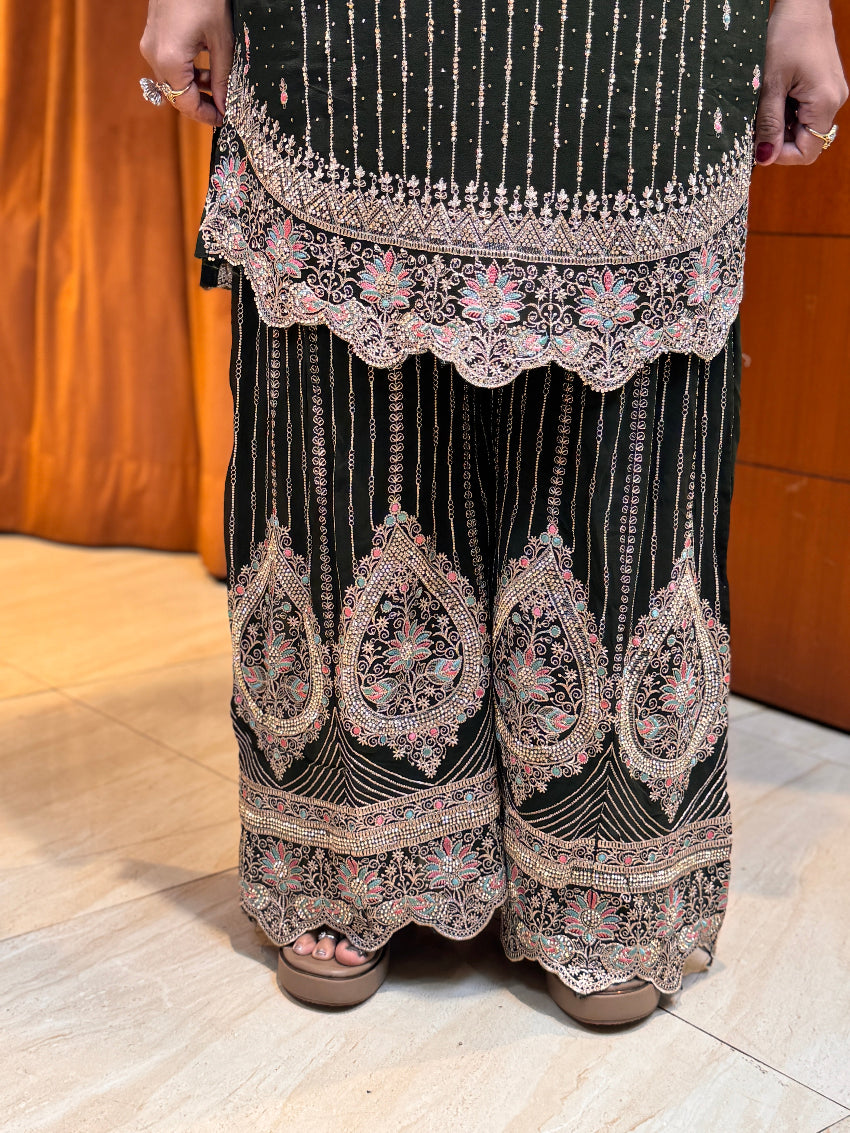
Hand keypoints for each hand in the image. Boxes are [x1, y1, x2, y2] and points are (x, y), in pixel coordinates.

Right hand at [140, 0, 233, 126]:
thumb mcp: (222, 41)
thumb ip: (222, 77)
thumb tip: (226, 106)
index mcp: (170, 60)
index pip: (186, 104)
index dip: (206, 116)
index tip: (225, 121)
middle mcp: (154, 56)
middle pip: (176, 95)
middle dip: (200, 104)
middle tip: (224, 109)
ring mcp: (150, 45)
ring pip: (172, 81)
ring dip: (194, 88)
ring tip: (219, 88)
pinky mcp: (152, 36)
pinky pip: (168, 65)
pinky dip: (186, 73)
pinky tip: (206, 70)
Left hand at [755, 0, 847, 164]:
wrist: (803, 3)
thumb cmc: (787, 35)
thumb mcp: (770, 84)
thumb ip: (769, 123)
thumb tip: (765, 158)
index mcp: (825, 103)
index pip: (806, 152)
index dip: (780, 155)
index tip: (757, 145)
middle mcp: (834, 102)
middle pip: (805, 141)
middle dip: (778, 138)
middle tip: (757, 121)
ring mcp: (831, 94)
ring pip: (802, 127)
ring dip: (780, 124)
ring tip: (765, 102)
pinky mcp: (824, 87)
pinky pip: (804, 111)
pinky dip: (786, 111)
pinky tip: (774, 95)